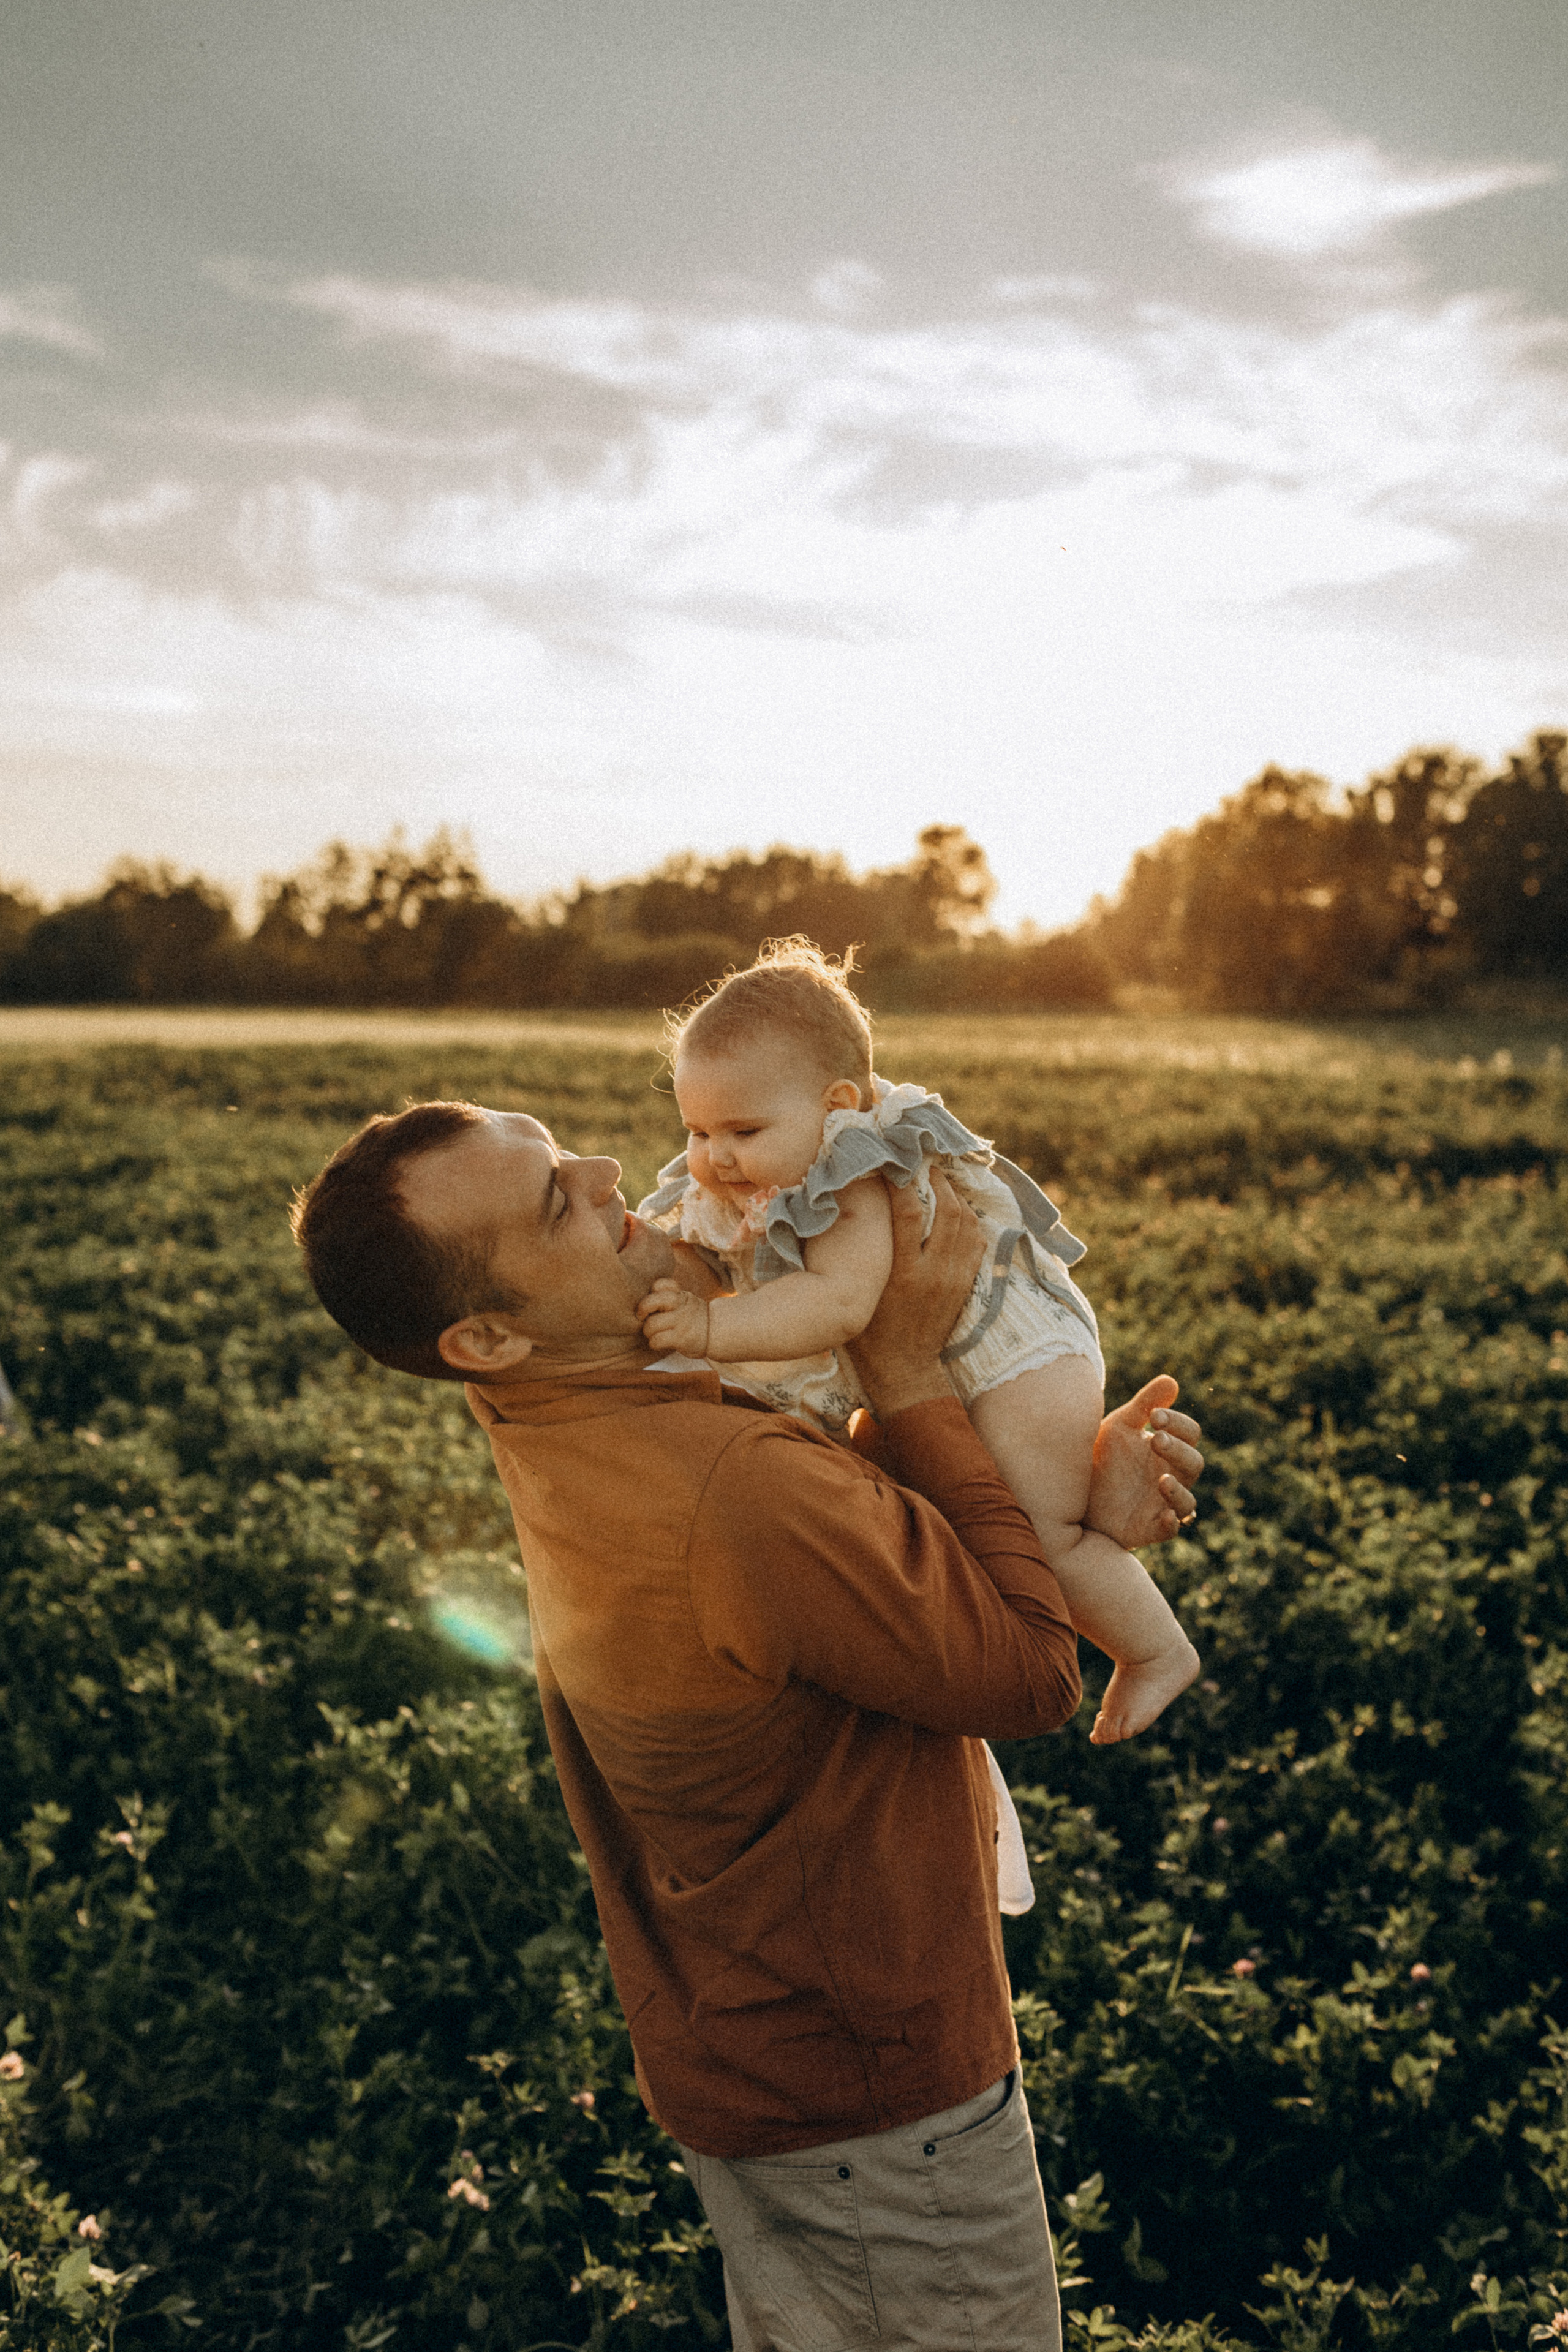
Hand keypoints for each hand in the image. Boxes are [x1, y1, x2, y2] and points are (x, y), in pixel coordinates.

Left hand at [637, 1279, 711, 1357]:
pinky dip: (653, 1343)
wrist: (715, 1335)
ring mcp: (682, 1322)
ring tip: (653, 1333)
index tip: (652, 1300)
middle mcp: (682, 1306)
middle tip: (641, 1316)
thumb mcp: (685, 1302)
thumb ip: (668, 1297)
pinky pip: (657, 1340)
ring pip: (652, 1324)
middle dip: (642, 1309)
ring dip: (648, 1331)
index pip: (661, 1284)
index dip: (652, 1290)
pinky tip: (659, 1342)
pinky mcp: (681, 1339)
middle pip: (654, 1301)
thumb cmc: (693, 1318)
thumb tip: (641, 1300)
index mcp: (681, 1296)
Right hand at [843, 1173, 984, 1419]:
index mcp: (902, 1274)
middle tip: (923, 1163)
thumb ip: (858, 1256)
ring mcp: (954, 1279)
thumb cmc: (868, 1332)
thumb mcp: (858, 1293)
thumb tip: (848, 1212)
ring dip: (956, 1196)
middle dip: (938, 1180)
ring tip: (940, 1180)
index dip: (902, 1182)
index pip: (908, 1214)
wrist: (904, 1369)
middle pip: (948, 1211)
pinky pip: (977, 1242)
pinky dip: (969, 1220)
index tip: (893, 1163)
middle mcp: (934, 1273)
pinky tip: (957, 1210)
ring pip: (967, 1223)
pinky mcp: (965, 1285)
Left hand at [1086, 1376, 1204, 1548]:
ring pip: (1187, 1502)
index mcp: (1166, 1450)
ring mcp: (1161, 1504)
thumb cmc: (1101, 1457)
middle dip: (1178, 1450)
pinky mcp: (1147, 1529)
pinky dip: (1170, 1523)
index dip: (1178, 1424)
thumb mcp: (1118, 1427)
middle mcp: (1170, 1476)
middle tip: (1156, 1438)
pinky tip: (1165, 1515)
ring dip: (1179, 1490)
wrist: (1069, 1495)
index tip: (1156, 1415)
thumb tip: (1171, 1381)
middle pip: (1193, 1464)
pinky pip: (1169, 1529)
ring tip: (1162, 1480)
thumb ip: (1144, 1406)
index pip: (1189, 1434)